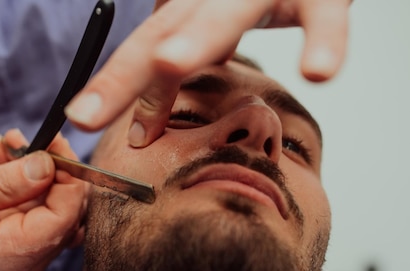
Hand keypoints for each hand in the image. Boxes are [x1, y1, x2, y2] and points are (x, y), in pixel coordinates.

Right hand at [0, 129, 86, 270]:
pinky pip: (38, 217)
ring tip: (6, 146)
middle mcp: (29, 266)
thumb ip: (6, 182)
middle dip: (52, 169)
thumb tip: (49, 164)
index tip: (50, 141)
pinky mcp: (20, 254)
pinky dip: (28, 189)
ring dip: (38, 175)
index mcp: (14, 255)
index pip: (68, 212)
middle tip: (21, 139)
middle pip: (67, 212)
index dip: (68, 173)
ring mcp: (26, 263)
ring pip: (54, 211)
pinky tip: (5, 165)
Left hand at [65, 0, 349, 146]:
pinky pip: (325, 14)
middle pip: (165, 35)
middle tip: (86, 114)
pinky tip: (319, 71)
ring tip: (169, 64)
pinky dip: (325, 40)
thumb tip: (152, 89)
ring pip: (225, 14)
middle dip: (125, 74)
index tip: (84, 119)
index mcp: (192, 7)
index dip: (114, 84)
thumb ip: (187, 41)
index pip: (146, 47)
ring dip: (196, 39)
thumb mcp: (216, 19)